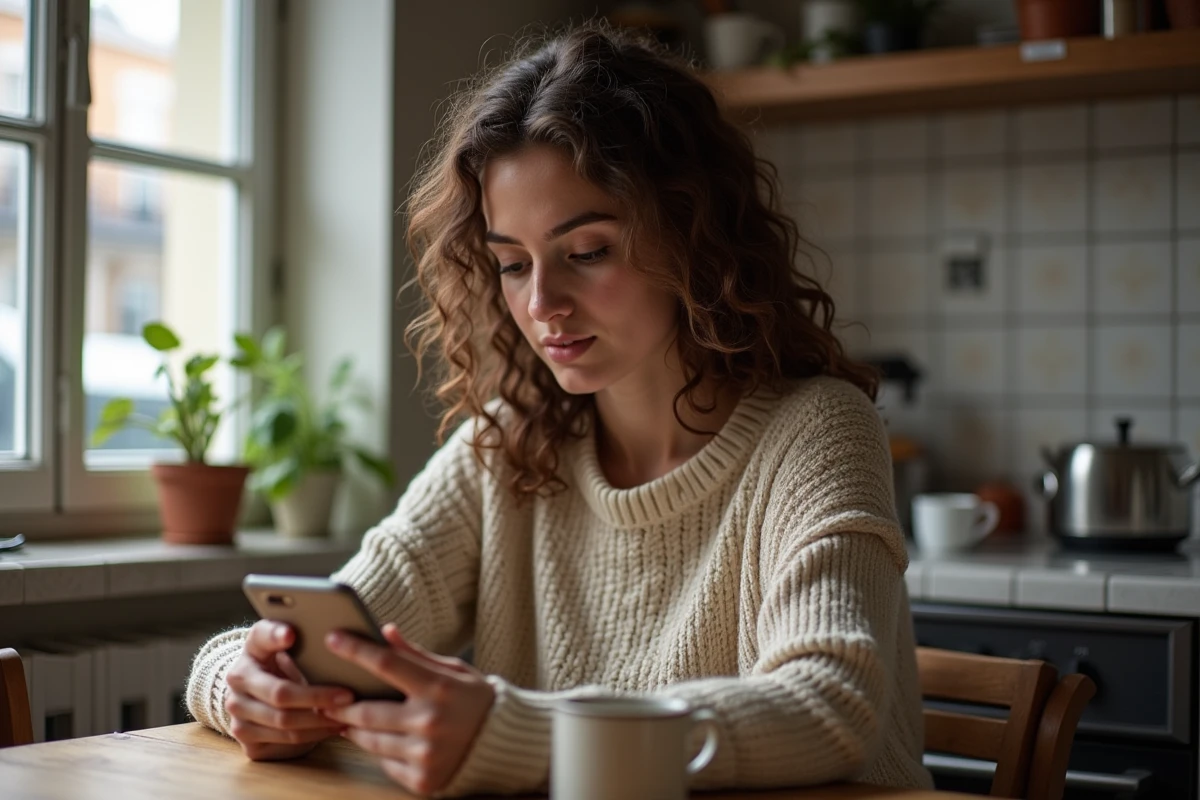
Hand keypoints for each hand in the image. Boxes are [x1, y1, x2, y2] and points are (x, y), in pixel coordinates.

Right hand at [224, 620, 354, 760]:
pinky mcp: (249, 744)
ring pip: (285, 723)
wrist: (260, 698)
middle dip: (318, 696)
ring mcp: (238, 718)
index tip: (292, 634)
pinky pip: (286, 743)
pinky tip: (332, 728)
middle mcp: (236, 687)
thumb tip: (309, 636)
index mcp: (249, 654)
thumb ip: (293, 637)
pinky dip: (314, 737)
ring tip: (347, 715)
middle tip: (348, 696)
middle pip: (280, 694)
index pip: (261, 639)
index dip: (275, 636)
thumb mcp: (284, 646)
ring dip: (320, 721)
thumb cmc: (282, 666)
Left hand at [322, 623, 495, 795]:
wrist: (504, 743)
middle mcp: (430, 722)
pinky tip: (379, 742)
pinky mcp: (422, 779)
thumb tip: (385, 632)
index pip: (387, 664)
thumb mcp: (453, 670)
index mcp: (439, 688)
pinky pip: (385, 764)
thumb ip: (416, 654)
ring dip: (353, 729)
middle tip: (324, 699)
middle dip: (339, 705)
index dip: (356, 650)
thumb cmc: (476, 700)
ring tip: (345, 720)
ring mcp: (425, 754)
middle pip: (367, 711)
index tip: (333, 639)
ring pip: (370, 741)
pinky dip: (379, 752)